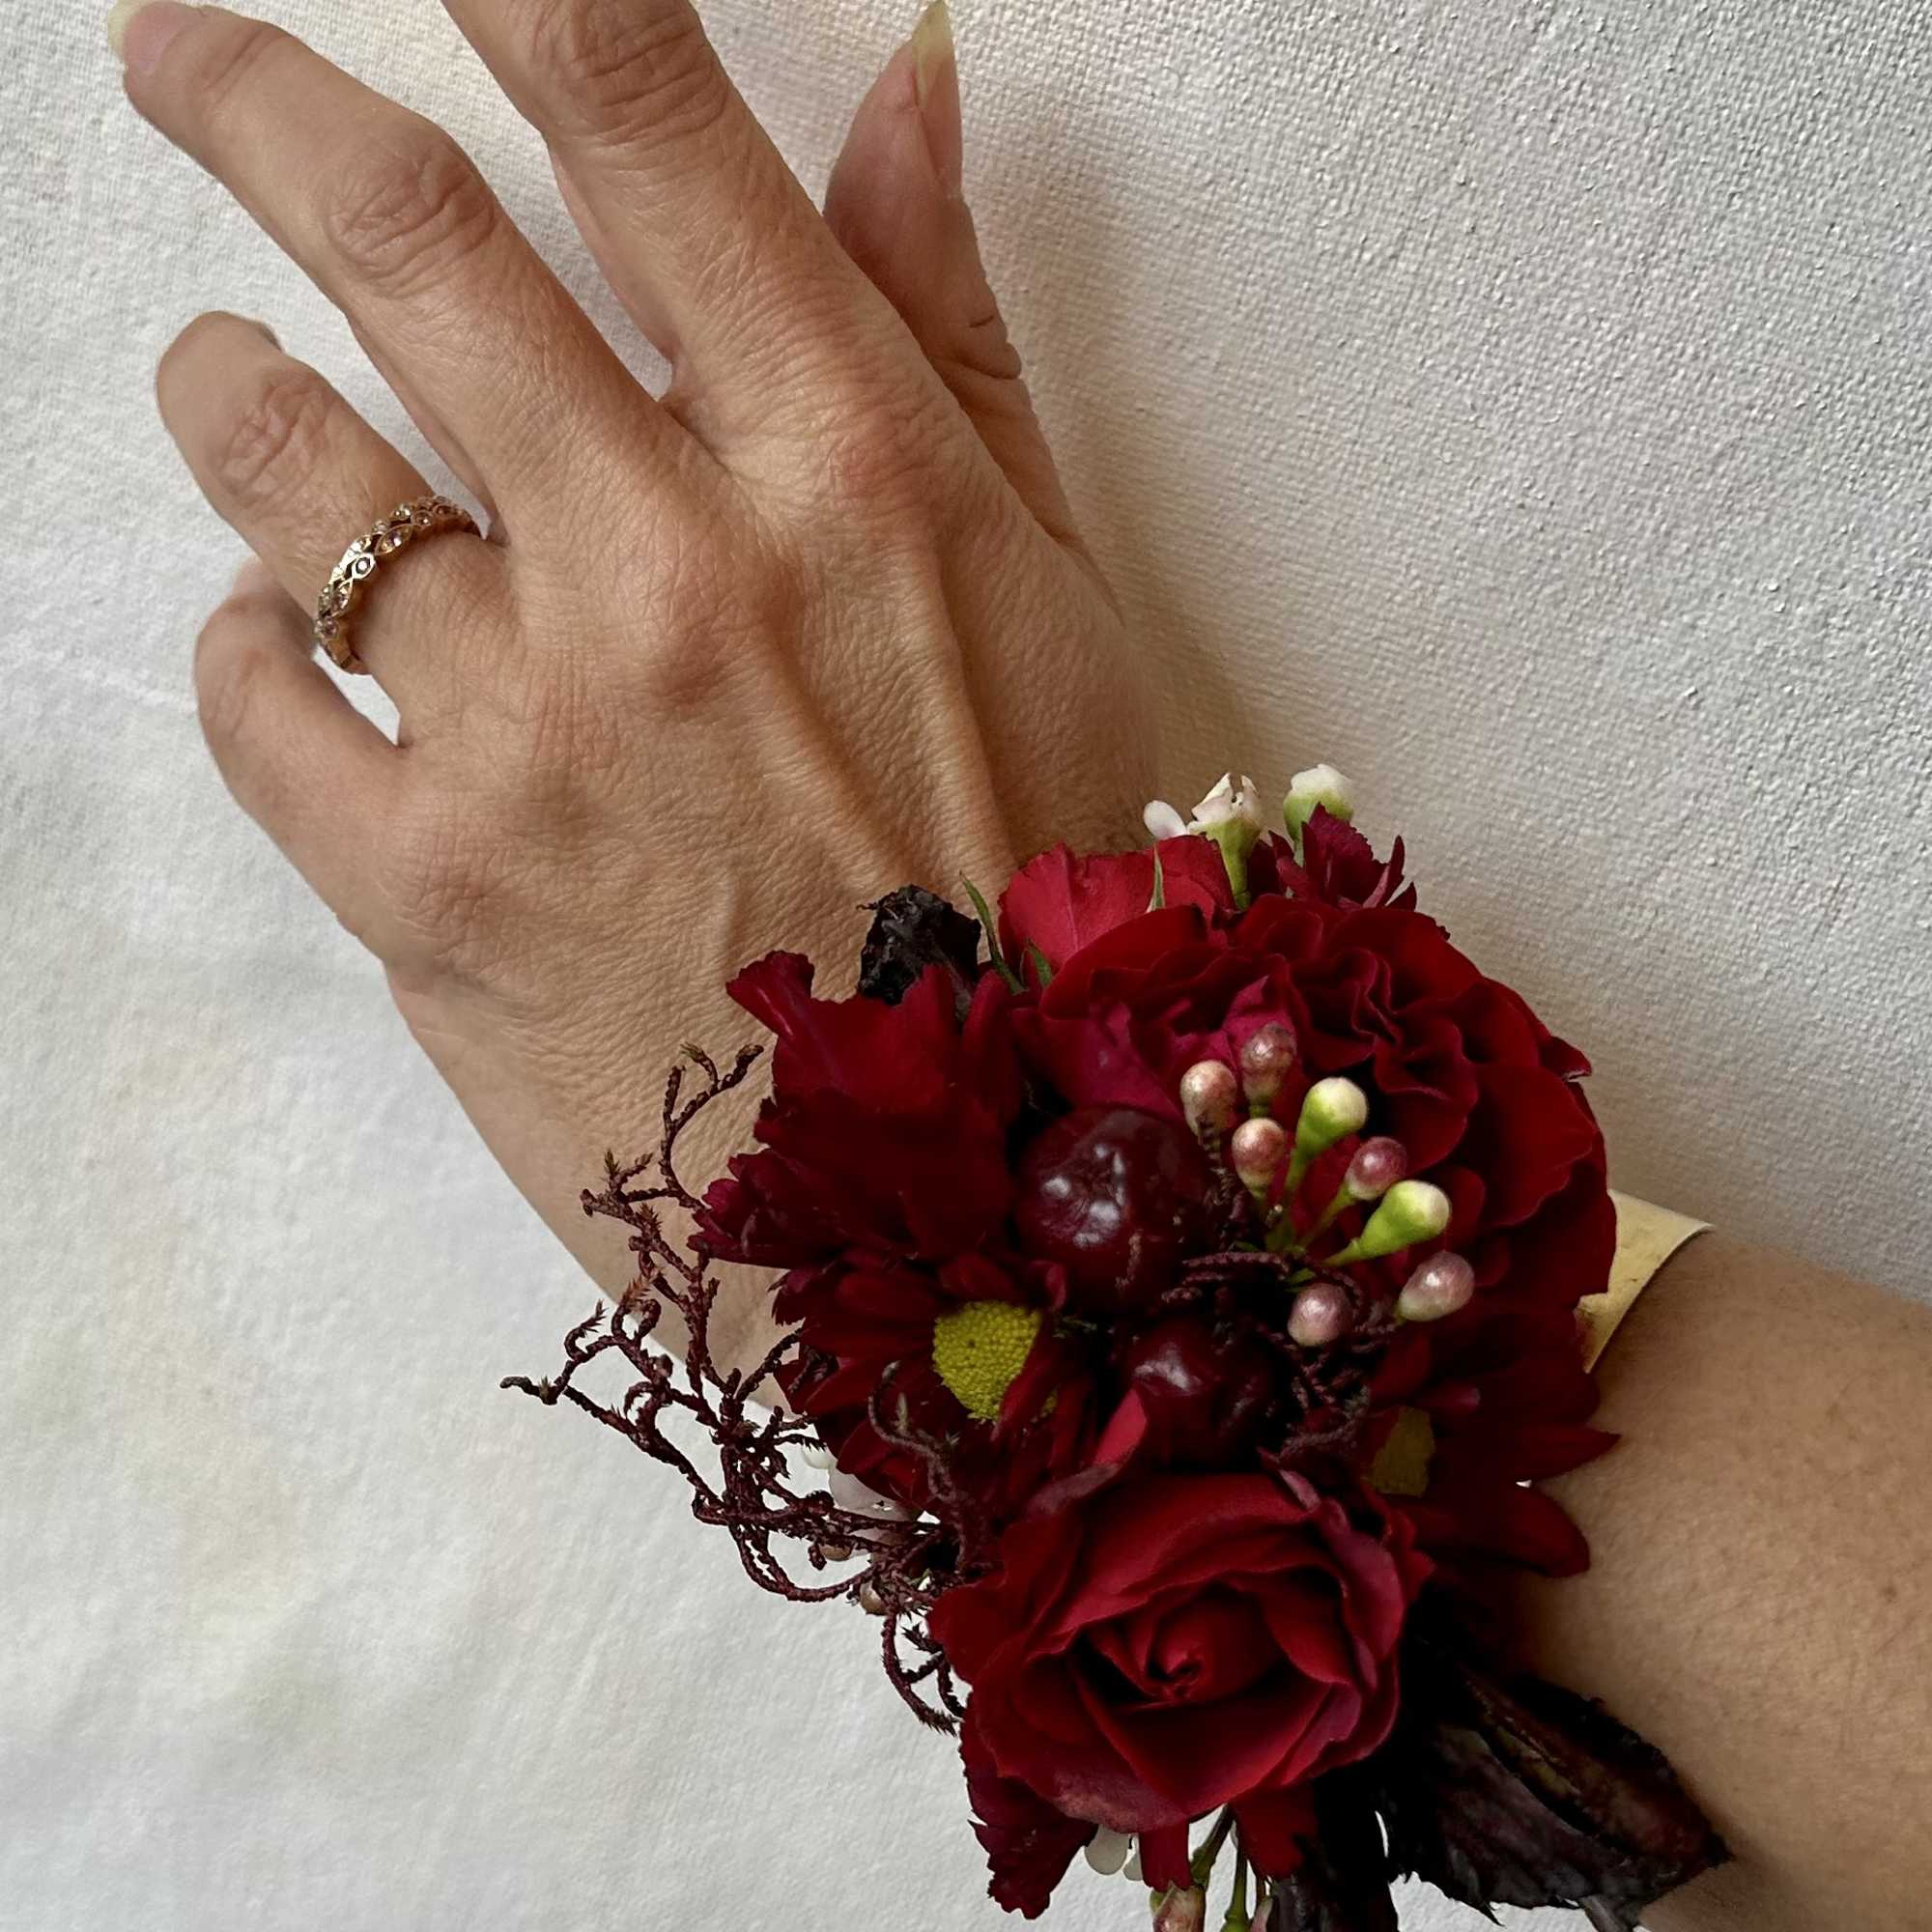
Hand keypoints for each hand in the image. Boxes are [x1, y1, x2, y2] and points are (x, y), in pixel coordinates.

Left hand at [118, 0, 1149, 1359]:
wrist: (979, 1215)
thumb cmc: (1046, 904)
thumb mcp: (1056, 603)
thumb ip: (952, 335)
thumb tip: (911, 90)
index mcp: (850, 474)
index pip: (642, 120)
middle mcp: (668, 568)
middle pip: (394, 235)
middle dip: (257, 103)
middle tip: (184, 56)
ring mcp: (526, 734)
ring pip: (281, 463)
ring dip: (234, 390)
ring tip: (237, 386)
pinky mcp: (424, 896)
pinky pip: (253, 701)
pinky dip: (246, 643)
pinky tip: (292, 648)